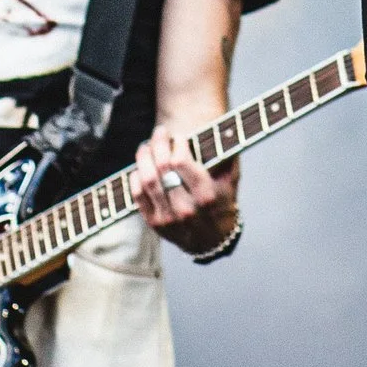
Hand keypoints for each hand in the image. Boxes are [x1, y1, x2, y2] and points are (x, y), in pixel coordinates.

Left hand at [129, 123, 238, 254]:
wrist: (212, 239)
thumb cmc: (222, 200)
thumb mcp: (231, 179)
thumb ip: (225, 155)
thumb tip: (221, 128)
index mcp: (206, 196)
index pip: (180, 162)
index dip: (176, 143)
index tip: (179, 136)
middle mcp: (186, 209)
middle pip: (162, 168)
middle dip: (159, 143)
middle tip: (159, 132)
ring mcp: (168, 218)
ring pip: (148, 180)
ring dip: (144, 157)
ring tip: (146, 146)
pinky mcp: (154, 223)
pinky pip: (138, 195)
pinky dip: (136, 177)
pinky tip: (140, 167)